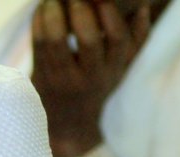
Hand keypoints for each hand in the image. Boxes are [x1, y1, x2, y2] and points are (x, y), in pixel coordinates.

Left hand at [30, 0, 149, 156]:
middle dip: (81, 11)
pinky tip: (42, 9)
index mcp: (113, 70)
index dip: (110, 14)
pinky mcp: (41, 76)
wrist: (67, 123)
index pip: (118, 39)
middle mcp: (89, 76)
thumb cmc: (97, 84)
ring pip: (55, 41)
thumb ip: (136, 39)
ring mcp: (63, 78)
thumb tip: (142, 7)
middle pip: (88, 40)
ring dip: (53, 13)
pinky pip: (37, 44)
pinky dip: (38, 22)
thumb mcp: (121, 68)